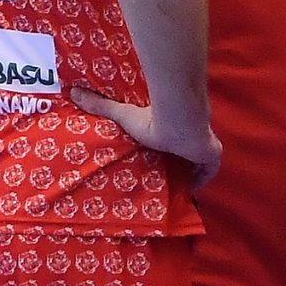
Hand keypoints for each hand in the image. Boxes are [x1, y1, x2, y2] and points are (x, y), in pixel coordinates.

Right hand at [68, 87, 222, 186]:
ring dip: (190, 175)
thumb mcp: (124, 114)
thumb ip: (101, 105)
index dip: (167, 152)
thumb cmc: (152, 116)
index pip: (172, 141)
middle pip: (187, 154)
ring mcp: (206, 145)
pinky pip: (208, 173)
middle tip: (165, 181)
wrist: (177, 118)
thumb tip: (73, 92)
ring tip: (175, 191)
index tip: (158, 162)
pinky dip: (200, 183)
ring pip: (199, 165)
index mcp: (175, 126)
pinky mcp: (213, 155)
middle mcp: (192, 135)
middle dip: (178, 166)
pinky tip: (189, 193)